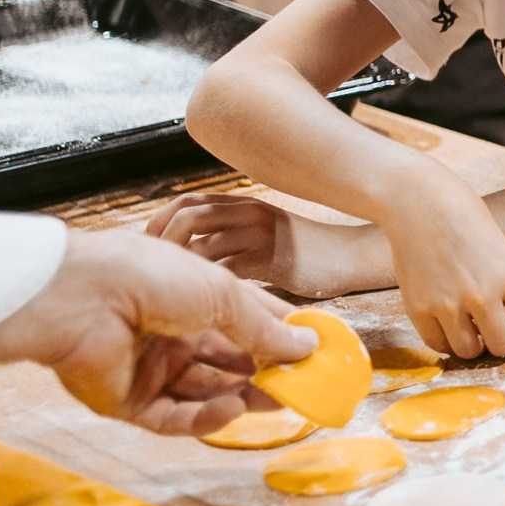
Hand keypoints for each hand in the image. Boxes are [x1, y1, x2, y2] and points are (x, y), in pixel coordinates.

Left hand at [0, 227, 317, 436]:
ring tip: (275, 400)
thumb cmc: (153, 276)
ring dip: (241, 397)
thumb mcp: (225, 295)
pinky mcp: (127, 401)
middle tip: (300, 386)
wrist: (82, 296)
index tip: (315, 353)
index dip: (281, 336)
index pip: (247, 320)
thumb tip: (308, 346)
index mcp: (195, 298)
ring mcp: (150, 368)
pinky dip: (204, 417)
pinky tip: (232, 408)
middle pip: (229, 361)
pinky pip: (173, 417)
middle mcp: (173, 332)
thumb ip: (265, 328)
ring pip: (205, 392)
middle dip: (265, 373)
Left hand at [147, 193, 391, 299]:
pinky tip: (207, 303)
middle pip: (187, 217)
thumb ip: (236, 235)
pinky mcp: (273, 258)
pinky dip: (210, 288)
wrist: (353, 255)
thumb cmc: (310, 250)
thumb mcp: (269, 231)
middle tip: (158, 271)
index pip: (187, 202)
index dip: (161, 222)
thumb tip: (194, 255)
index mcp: (244, 204)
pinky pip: (227, 270)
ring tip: (179, 291)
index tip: (151, 249)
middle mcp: (249, 212)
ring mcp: (261, 233)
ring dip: (184, 269)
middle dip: (164, 243)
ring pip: (203, 245)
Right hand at [381, 180, 504, 359]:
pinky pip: (437, 344)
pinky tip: (449, 324)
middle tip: (497, 330)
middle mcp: (481, 294)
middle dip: (504, 342)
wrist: (419, 202)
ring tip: (471, 327)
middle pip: (504, 347)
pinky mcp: (418, 309)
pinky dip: (446, 339)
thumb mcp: (502, 248)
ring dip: (474, 344)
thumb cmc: (466, 217)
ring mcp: (447, 304)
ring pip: (470, 352)